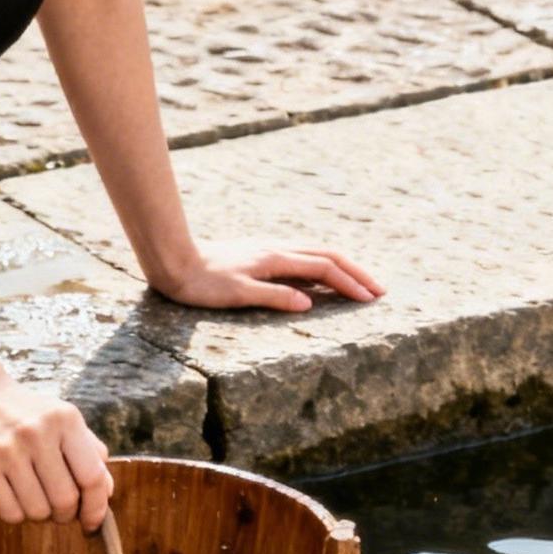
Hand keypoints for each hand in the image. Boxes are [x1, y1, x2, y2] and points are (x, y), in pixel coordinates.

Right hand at [0, 375, 112, 530]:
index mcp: (65, 419)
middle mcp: (36, 432)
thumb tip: (105, 493)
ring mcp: (6, 450)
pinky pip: (10, 513)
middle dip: (66, 514)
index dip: (96, 507)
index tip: (92, 521)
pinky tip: (14, 495)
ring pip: (37, 511)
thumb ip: (90, 452)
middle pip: (64, 500)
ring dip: (40, 514)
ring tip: (34, 496)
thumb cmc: (28, 414)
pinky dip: (16, 513)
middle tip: (60, 510)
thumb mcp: (64, 419)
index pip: (92, 477)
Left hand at [154, 240, 384, 314]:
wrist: (173, 260)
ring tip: (360, 283)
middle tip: (379, 291)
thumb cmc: (200, 283)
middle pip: (328, 255)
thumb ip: (274, 296)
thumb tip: (310, 303)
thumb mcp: (236, 294)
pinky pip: (302, 257)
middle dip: (356, 272)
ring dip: (342, 267)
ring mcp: (269, 250)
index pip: (324, 269)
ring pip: (316, 253)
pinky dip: (323, 266)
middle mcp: (276, 249)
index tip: (370, 300)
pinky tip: (323, 277)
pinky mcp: (261, 255)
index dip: (349, 283)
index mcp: (275, 259)